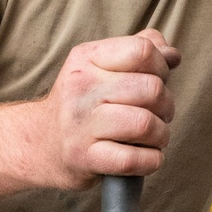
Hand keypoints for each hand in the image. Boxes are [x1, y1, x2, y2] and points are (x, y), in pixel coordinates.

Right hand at [38, 28, 178, 188]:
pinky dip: (151, 160)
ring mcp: (81, 124)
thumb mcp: (100, 68)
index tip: (157, 82)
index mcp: (86, 58)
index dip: (162, 67)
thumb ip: (138, 54)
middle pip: (151, 89)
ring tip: (153, 137)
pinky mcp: (84, 157)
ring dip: (161, 135)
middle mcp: (81, 88)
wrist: (40, 143)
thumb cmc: (82, 105)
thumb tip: (172, 54)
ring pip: (146, 124)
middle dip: (166, 106)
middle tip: (158, 115)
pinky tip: (147, 157)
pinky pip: (132, 159)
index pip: (142, 50)